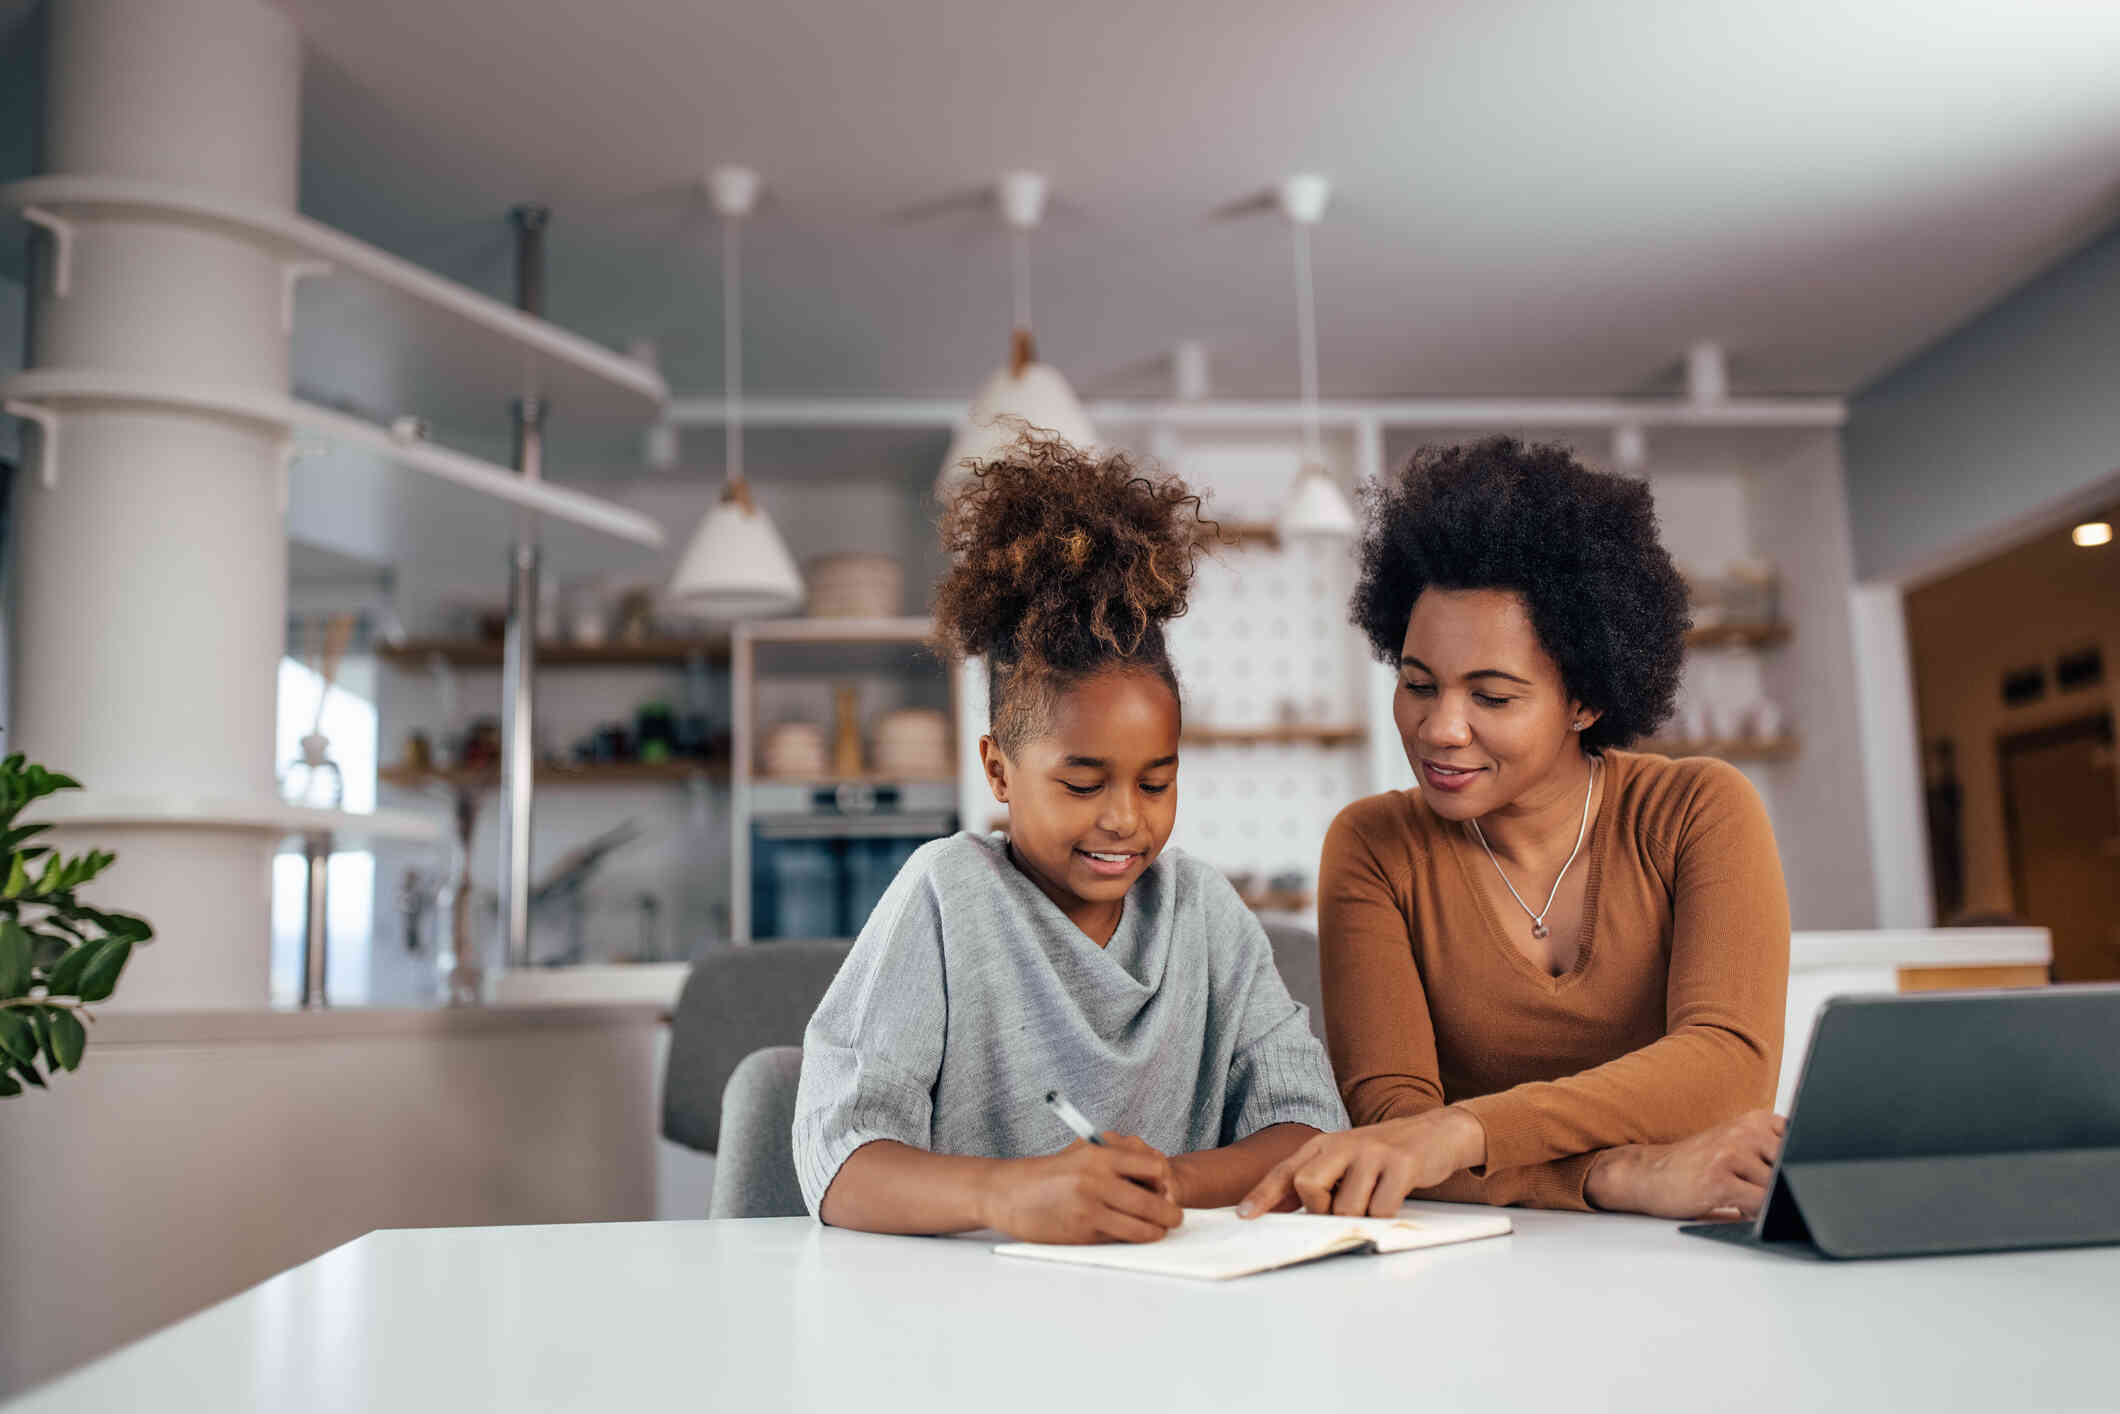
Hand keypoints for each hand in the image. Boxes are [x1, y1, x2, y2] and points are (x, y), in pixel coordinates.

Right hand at [981, 1135, 1183, 1243]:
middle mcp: (1097, 1180)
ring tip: (1161, 1231)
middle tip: (1176, 1217)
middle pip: (1152, 1201)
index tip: (1166, 1187)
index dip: (1164, 1180)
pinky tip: (1136, 1236)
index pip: (1151, 1166)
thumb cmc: (1048, 1174)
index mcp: (1099, 1155)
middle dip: (1170, 1213)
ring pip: (1141, 1226)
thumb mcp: (1080, 1154)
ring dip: (1157, 1231)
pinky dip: (1133, 1239)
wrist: (1009, 1193)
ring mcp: (1090, 1208)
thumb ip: (1114, 1159)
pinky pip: (1120, 1238)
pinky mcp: (1083, 1232)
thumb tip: (1154, 1175)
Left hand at [1236, 1109, 1486, 1218]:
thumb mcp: (1345, 1160)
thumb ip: (1316, 1180)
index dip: (1263, 1195)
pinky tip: (1393, 1199)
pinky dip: (1384, 1216)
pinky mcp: (1401, 1164)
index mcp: (1324, 1144)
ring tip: (1374, 1199)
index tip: (1246, 1216)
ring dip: (1359, 1217)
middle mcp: (1344, 1144)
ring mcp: (1372, 1152)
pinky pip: (1380, 1210)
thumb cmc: (1384, 1155)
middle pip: (1307, 1187)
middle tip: (1340, 1209)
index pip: (1285, 1171)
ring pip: (1346, 1207)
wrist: (1437, 1132)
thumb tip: (1280, 1208)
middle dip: (1320, 1210)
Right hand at [1586, 1110, 1785, 1219]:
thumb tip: (1813, 1180)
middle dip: (1787, 1187)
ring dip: (1771, 1203)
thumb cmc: (1696, 1165)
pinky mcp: (1720, 1179)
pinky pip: (1760, 1204)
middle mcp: (1745, 1131)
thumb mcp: (1737, 1147)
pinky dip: (1756, 1213)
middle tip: (1766, 1193)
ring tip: (1746, 1199)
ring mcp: (1732, 1154)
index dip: (1805, 1164)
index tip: (1800, 1176)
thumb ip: (1771, 1153)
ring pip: (1778, 1188)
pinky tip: (1738, 1207)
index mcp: (1754, 1120)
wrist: (1648, 1173)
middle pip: (1794, 1167)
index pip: (1803, 1142)